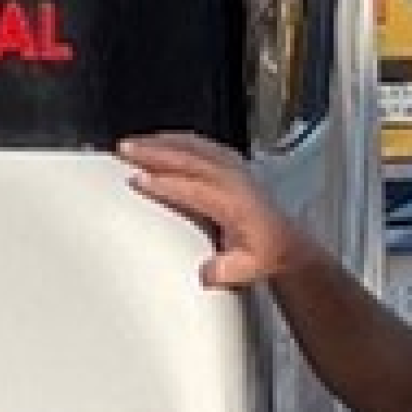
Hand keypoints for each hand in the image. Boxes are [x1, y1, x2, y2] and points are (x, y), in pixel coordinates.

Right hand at [117, 129, 319, 296]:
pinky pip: (201, 143)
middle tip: (125, 149)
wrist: (286, 242)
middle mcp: (234, 179)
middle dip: (154, 152)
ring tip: (133, 142)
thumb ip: (225, 271)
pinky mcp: (232, 162)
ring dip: (161, 141)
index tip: (137, 180)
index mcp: (234, 203)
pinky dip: (177, 139)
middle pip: (189, 158)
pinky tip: (160, 139)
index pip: (193, 189)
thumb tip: (206, 273)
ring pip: (194, 146)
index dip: (164, 184)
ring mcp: (234, 167)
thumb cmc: (263, 255)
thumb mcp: (246, 269)